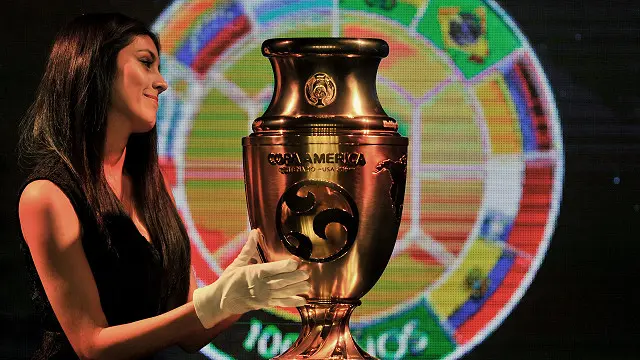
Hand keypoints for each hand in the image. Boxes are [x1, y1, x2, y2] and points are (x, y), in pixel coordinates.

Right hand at [193, 232, 309, 328]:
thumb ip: (249, 248)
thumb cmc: (229, 280)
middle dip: (295, 278)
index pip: (272, 269)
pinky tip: (302, 301)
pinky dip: (292, 302)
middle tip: (306, 273)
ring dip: (296, 289)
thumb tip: (255, 232)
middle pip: (281, 281)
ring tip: (307, 286)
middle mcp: (260, 286)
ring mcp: (263, 296)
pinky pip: (280, 303)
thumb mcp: (237, 263)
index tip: (296, 261)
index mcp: (254, 274)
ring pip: (283, 293)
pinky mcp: (265, 304)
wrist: (220, 301)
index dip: (285, 266)